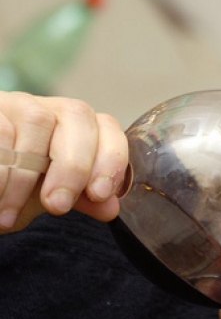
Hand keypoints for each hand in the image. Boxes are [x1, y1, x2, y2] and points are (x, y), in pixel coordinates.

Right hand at [0, 91, 128, 231]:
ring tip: (10, 216)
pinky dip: (1, 172)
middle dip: (74, 166)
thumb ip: (82, 198)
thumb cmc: (16, 186)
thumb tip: (109, 209)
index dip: (111, 158)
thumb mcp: (50, 193)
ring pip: (36, 121)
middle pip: (77, 116)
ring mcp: (17, 103)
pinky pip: (1, 129)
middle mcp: (51, 108)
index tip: (99, 194)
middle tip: (57, 205)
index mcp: (78, 127)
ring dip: (25, 177)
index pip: (108, 127)